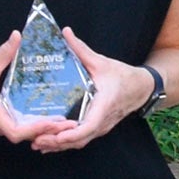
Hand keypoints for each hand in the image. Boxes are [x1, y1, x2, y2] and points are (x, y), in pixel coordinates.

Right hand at [0, 32, 66, 144]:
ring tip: (66, 122)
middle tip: (70, 123)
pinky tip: (51, 117)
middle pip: (26, 135)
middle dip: (48, 130)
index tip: (52, 121)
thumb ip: (2, 54)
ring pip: (25, 133)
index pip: (16, 131)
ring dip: (44, 129)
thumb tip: (17, 37)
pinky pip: (21, 126)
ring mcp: (0, 124)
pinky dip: (36, 125)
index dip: (35, 128)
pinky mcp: (2, 121)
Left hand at [31, 29, 152, 152]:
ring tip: (37, 144)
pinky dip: (64, 144)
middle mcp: (102, 121)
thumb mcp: (102, 62)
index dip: (71, 133)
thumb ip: (81, 49)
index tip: (55, 135)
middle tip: (35, 140)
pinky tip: (48, 144)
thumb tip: (65, 32)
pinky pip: (81, 140)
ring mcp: (101, 127)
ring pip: (79, 143)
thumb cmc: (123, 76)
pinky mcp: (98, 129)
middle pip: (79, 139)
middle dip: (57, 142)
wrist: (142, 88)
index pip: (89, 126)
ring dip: (59, 145)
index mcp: (104, 105)